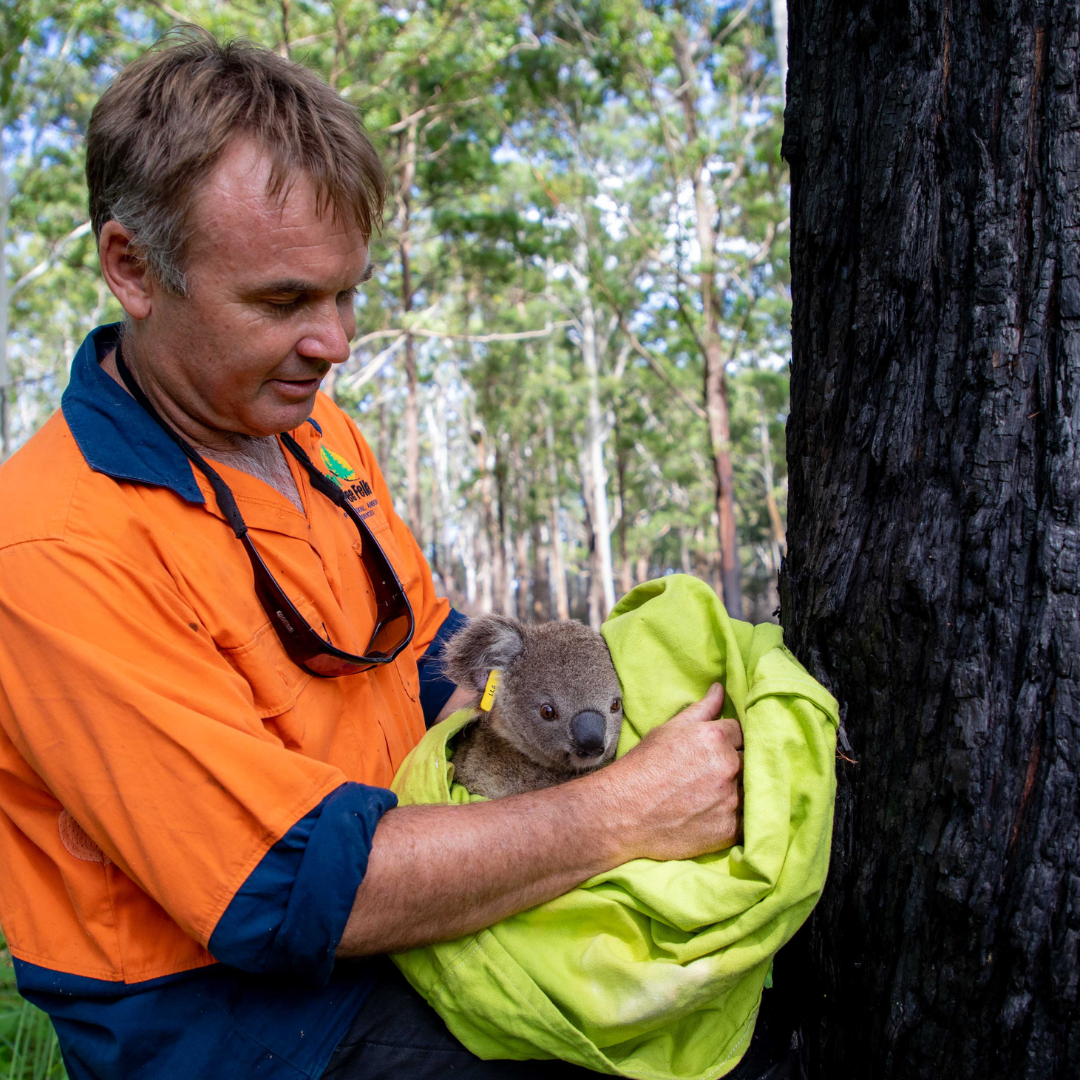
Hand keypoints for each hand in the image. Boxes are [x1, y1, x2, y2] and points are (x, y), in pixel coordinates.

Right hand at [600, 683, 742, 862]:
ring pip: (750, 789)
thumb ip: (701, 709)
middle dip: (735, 763)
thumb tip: (720, 688)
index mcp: (715, 737)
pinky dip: (732, 816)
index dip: (728, 740)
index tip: (714, 750)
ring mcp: (730, 799)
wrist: (623, 812)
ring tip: (711, 795)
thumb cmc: (642, 767)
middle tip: (711, 773)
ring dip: (738, 790)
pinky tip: (712, 814)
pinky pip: (744, 819)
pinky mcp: (729, 829)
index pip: (740, 732)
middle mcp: (728, 766)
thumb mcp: (668, 730)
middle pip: (750, 759)